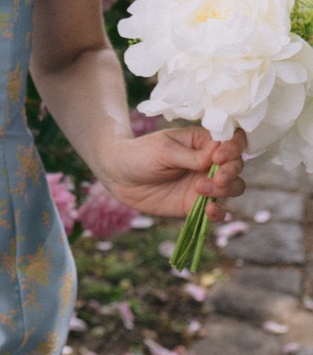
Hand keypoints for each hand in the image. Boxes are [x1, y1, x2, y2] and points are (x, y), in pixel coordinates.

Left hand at [99, 126, 246, 221]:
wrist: (118, 176)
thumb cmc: (140, 154)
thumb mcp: (163, 150)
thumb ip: (191, 156)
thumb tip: (216, 159)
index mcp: (202, 142)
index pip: (232, 141)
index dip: (233, 148)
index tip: (219, 157)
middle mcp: (209, 163)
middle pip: (236, 166)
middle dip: (231, 172)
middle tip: (216, 178)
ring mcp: (204, 184)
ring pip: (233, 188)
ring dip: (225, 190)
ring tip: (201, 189)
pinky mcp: (196, 205)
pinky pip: (218, 211)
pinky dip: (219, 212)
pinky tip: (209, 210)